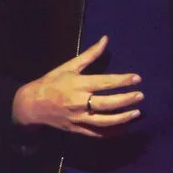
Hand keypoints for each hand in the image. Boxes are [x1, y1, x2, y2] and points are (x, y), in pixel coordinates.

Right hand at [10, 36, 142, 138]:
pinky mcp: (76, 129)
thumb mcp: (69, 66)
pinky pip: (96, 133)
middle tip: (140, 96)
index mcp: (78, 84)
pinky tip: (123, 128)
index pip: (105, 82)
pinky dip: (111, 132)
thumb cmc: (51, 82)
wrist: (31, 104)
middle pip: (107, 103)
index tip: (137, 78)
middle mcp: (79, 102)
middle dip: (126, 100)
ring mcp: (78, 118)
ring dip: (122, 118)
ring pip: (104, 121)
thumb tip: (105, 39)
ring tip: (136, 112)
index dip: (122, 80)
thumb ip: (90, 55)